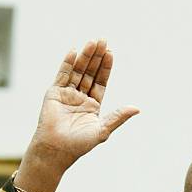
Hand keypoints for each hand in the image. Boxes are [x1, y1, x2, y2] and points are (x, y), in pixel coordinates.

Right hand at [27, 39, 138, 174]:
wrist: (56, 149)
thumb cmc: (79, 144)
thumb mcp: (103, 130)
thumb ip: (118, 117)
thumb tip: (137, 108)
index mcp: (93, 106)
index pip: (100, 82)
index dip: (105, 69)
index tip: (111, 54)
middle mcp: (80, 98)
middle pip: (90, 73)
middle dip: (96, 58)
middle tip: (103, 41)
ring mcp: (67, 94)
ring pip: (77, 72)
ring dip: (85, 57)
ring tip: (93, 42)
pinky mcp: (54, 93)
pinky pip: (62, 75)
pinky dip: (67, 63)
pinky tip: (74, 52)